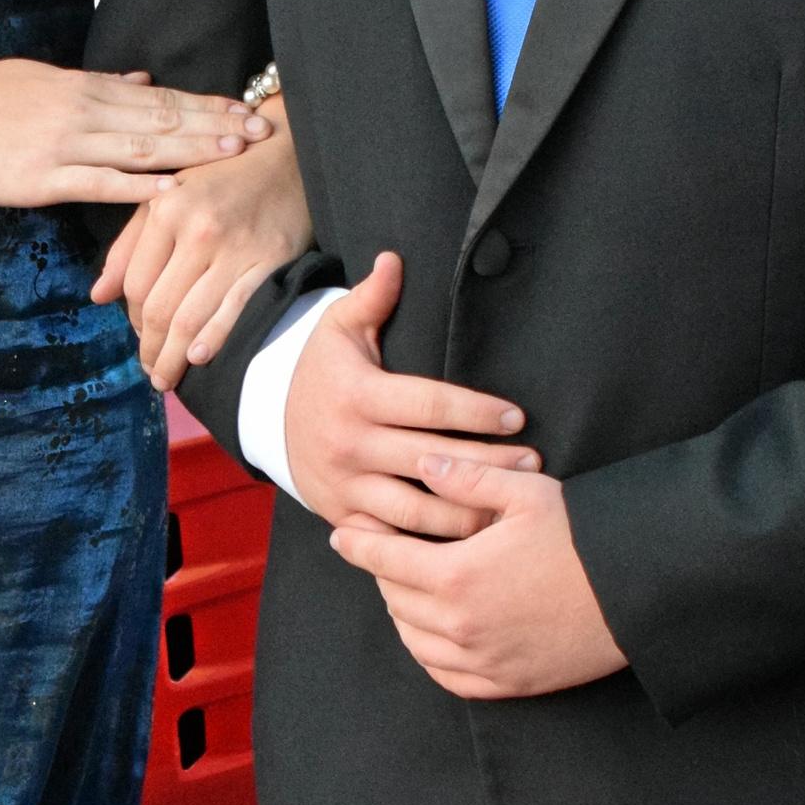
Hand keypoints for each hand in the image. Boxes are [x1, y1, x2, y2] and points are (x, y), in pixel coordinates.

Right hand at [0, 59, 265, 210]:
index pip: (159, 97)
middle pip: (162, 119)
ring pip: (140, 147)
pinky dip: (138, 187)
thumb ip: (92, 83)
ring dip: (191, 151)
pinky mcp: (40, 178)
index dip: (206, 104)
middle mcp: (80, 110)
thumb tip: (140, 80)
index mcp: (81, 87)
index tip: (247, 109)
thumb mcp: (36, 79)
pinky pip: (99, 183)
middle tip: (263, 131)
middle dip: (216, 125)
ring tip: (234, 155)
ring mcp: (62, 144)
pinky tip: (173, 192)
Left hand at [93, 109, 311, 385]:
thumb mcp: (166, 197)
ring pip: (192, 316)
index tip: (139, 336)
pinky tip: (199, 357)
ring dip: (175, 355)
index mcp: (167, 211)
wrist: (286, 155)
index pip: (137, 283)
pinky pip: (236, 308)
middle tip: (151, 372)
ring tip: (168, 376)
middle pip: (161, 307)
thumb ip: (129, 246)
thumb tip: (98, 296)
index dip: (132, 318)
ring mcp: (235, 248)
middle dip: (151, 348)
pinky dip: (214, 338)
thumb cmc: (221, 177)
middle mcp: (198, 230)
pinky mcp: (270, 260)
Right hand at [282, 251, 541, 540]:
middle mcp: (351, 444)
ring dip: (467, 512)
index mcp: (357, 396)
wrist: (269, 421)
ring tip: (509, 507)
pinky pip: (393, 538)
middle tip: (535, 464)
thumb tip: (395, 259)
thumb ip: (372, 298)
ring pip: (417, 510)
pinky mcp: (345, 517)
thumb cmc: (323, 371)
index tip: (517, 417)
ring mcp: (347, 486)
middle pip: (433, 460)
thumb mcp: (339, 329)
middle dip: (488, 464)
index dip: (476, 412)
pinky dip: (430, 546)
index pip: (428, 406)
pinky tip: (469, 542)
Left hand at [331, 459, 625, 699]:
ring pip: (414, 640)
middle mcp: (459, 625)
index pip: (383, 559)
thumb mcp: (527, 492)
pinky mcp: (506, 683)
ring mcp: (481, 659)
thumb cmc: (585, 536)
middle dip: (382, 572)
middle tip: (383, 551)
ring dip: (402, 613)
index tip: (341, 533)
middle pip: (395, 599)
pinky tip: (433, 635)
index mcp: (455, 575)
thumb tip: (422, 465)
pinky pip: (446, 676)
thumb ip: (467, 477)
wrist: (640, 593)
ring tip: (406, 589)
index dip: (357, 543)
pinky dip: (430, 654)